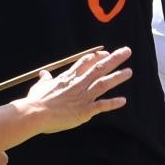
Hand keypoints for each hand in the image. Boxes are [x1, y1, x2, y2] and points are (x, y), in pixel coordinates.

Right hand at [19, 45, 133, 134]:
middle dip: (114, 59)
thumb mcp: (39, 86)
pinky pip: (101, 106)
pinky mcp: (84, 111)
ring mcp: (82, 97)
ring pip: (103, 84)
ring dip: (117, 77)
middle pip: (98, 68)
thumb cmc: (35, 100)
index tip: (106, 53)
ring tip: (129, 71)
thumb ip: (45, 79)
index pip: (85, 63)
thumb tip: (44, 73)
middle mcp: (78, 84)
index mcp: (68, 78)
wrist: (34, 113)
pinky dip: (112, 103)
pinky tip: (123, 100)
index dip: (97, 57)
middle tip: (127, 51)